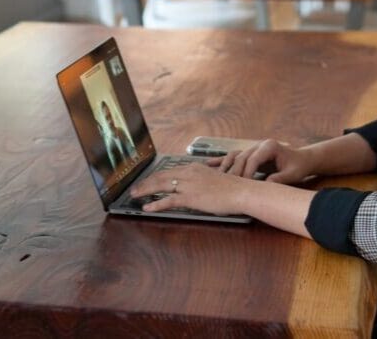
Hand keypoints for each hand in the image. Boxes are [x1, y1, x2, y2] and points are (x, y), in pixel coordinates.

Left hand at [130, 163, 249, 215]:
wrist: (240, 191)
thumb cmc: (232, 188)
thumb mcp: (213, 179)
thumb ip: (201, 180)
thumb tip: (194, 187)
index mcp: (194, 168)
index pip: (169, 171)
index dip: (156, 176)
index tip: (147, 180)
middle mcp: (189, 173)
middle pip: (161, 176)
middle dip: (146, 182)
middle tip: (135, 188)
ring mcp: (189, 185)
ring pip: (161, 186)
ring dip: (146, 190)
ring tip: (135, 195)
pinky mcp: (191, 197)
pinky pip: (169, 201)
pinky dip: (156, 204)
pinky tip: (147, 207)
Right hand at [213, 139, 312, 183]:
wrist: (302, 159)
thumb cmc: (298, 167)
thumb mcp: (292, 174)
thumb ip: (279, 179)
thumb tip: (266, 186)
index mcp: (269, 146)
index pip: (253, 159)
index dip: (247, 172)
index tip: (243, 186)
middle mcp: (259, 145)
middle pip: (241, 157)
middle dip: (234, 172)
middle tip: (228, 186)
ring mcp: (253, 148)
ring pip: (234, 155)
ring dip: (225, 166)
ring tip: (217, 177)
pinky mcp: (249, 153)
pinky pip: (233, 156)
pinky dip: (222, 160)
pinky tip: (209, 164)